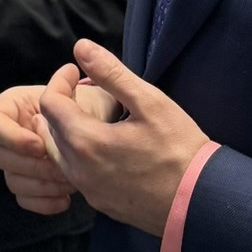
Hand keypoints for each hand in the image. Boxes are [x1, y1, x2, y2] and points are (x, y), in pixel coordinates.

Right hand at [0, 79, 121, 215]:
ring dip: (41, 185)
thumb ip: (69, 88)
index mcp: (11, 107)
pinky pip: (23, 199)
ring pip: (12, 180)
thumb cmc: (85, 107)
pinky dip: (44, 202)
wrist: (98, 130)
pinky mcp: (26, 182)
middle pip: (1, 157)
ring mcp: (15, 160)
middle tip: (62, 169)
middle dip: (33, 166)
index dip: (12, 137)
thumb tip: (70, 72)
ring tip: (69, 182)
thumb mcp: (79, 95)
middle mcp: (7, 134)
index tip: (40, 145)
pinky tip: (66, 200)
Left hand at [35, 39, 208, 236]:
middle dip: (61, 105)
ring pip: (59, 154)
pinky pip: (76, 174)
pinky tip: (103, 146)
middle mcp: (79, 170)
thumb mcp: (150, 102)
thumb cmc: (180, 148)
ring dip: (67, 131)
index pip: (50, 104)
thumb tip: (81, 47)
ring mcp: (88, 191)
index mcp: (86, 142)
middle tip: (83, 92)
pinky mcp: (100, 203)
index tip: (76, 72)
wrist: (201, 201)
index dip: (60, 82)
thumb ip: (111, 73)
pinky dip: (79, 154)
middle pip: (49, 130)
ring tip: (92, 116)